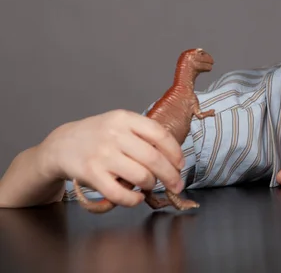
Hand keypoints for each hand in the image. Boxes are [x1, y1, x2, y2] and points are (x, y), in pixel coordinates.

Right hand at [39, 109, 184, 206]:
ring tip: (150, 185)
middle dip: (171, 175)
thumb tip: (173, 157)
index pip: (160, 134)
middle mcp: (114, 135)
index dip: (175, 152)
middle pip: (154, 158)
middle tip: (176, 184)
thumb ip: (143, 134)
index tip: (180, 164)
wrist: (62, 145)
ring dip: (151, 184)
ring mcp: (102, 155)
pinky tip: (137, 197)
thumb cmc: (97, 136)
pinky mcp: (92, 174)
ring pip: (141, 176)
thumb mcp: (119, 124)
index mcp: (124, 119)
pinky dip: (134, 200)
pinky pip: (120, 194)